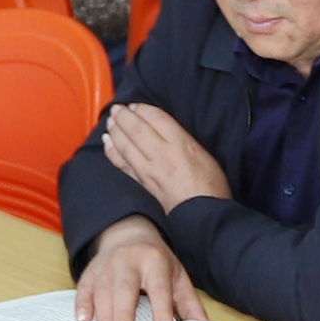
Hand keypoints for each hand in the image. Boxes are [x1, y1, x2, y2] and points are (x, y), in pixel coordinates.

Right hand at [74, 216, 207, 320]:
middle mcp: (129, 261)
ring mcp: (107, 265)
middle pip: (125, 288)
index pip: (159, 288)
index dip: (161, 311)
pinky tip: (83, 320)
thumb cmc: (156, 262)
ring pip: (103, 290)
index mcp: (155, 261)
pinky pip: (84, 287)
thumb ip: (189, 302)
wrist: (129, 234)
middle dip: (124, 315)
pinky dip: (82, 303)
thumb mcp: (177, 276)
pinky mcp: (91, 271)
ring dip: (104, 317)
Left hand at [103, 101, 230, 212]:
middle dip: (124, 117)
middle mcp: (162, 154)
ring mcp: (149, 170)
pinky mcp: (143, 184)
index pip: (157, 119)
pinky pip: (123, 164)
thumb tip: (167, 131)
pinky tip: (107, 144)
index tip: (135, 104)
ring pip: (126, 146)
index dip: (143, 109)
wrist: (203, 216)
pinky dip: (113, 152)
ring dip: (115, 131)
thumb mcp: (204, 155)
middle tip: (116, 108)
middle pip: (137, 130)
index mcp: (181, 143)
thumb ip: (185, 141)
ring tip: (109, 121)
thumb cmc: (212, 186)